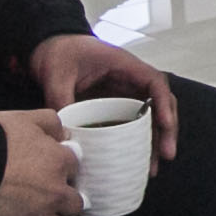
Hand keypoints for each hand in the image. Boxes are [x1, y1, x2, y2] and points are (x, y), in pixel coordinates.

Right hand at [0, 109, 81, 215]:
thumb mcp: (23, 118)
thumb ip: (50, 122)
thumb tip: (64, 134)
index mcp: (59, 162)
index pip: (74, 167)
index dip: (61, 167)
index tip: (48, 168)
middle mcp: (55, 192)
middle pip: (73, 203)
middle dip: (62, 199)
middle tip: (43, 194)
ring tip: (31, 214)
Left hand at [31, 30, 177, 164]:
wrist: (49, 47)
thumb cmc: (59, 52)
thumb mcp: (57, 75)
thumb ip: (61, 100)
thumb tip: (65, 134)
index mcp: (123, 65)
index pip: (154, 82)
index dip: (164, 102)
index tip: (165, 123)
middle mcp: (130, 79)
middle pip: (161, 102)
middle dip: (166, 129)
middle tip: (166, 154)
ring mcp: (124, 93)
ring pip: (149, 116)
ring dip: (154, 141)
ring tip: (152, 168)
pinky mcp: (114, 105)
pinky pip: (132, 123)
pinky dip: (136, 142)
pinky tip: (134, 162)